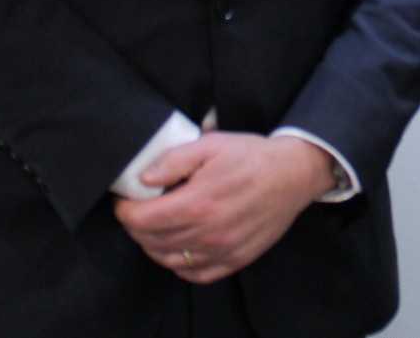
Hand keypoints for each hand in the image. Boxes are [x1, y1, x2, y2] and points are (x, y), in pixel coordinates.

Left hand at [114, 131, 336, 283]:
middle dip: (136, 226)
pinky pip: (195, 274)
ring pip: (169, 260)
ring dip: (153, 245)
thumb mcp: (211, 144)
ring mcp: (222, 250)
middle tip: (138, 209)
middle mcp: (208, 233)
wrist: (294, 174)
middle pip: (151, 242)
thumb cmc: (253, 157)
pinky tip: (179, 246)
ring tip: (155, 226)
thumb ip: (174, 160)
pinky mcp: (235, 259)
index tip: (125, 200)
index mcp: (197, 203)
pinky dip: (179, 264)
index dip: (125, 211)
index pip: (141, 220)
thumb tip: (144, 178)